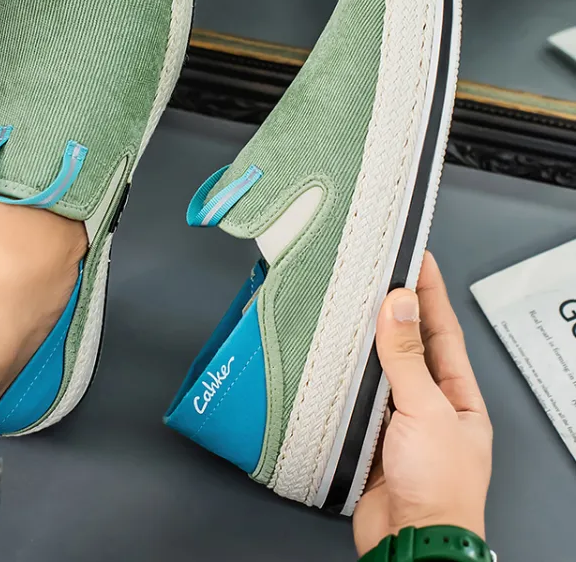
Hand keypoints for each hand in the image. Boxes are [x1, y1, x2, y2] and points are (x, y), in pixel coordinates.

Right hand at [353, 253, 492, 557]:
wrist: (412, 542)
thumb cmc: (439, 486)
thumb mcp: (426, 411)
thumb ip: (408, 358)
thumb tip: (400, 305)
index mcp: (457, 395)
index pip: (443, 330)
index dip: (430, 292)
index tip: (418, 258)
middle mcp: (430, 403)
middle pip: (412, 345)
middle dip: (397, 309)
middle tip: (379, 274)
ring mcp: (400, 419)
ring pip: (382, 368)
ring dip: (369, 340)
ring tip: (354, 306)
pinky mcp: (371, 435)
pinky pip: (358, 395)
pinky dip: (347, 375)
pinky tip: (334, 358)